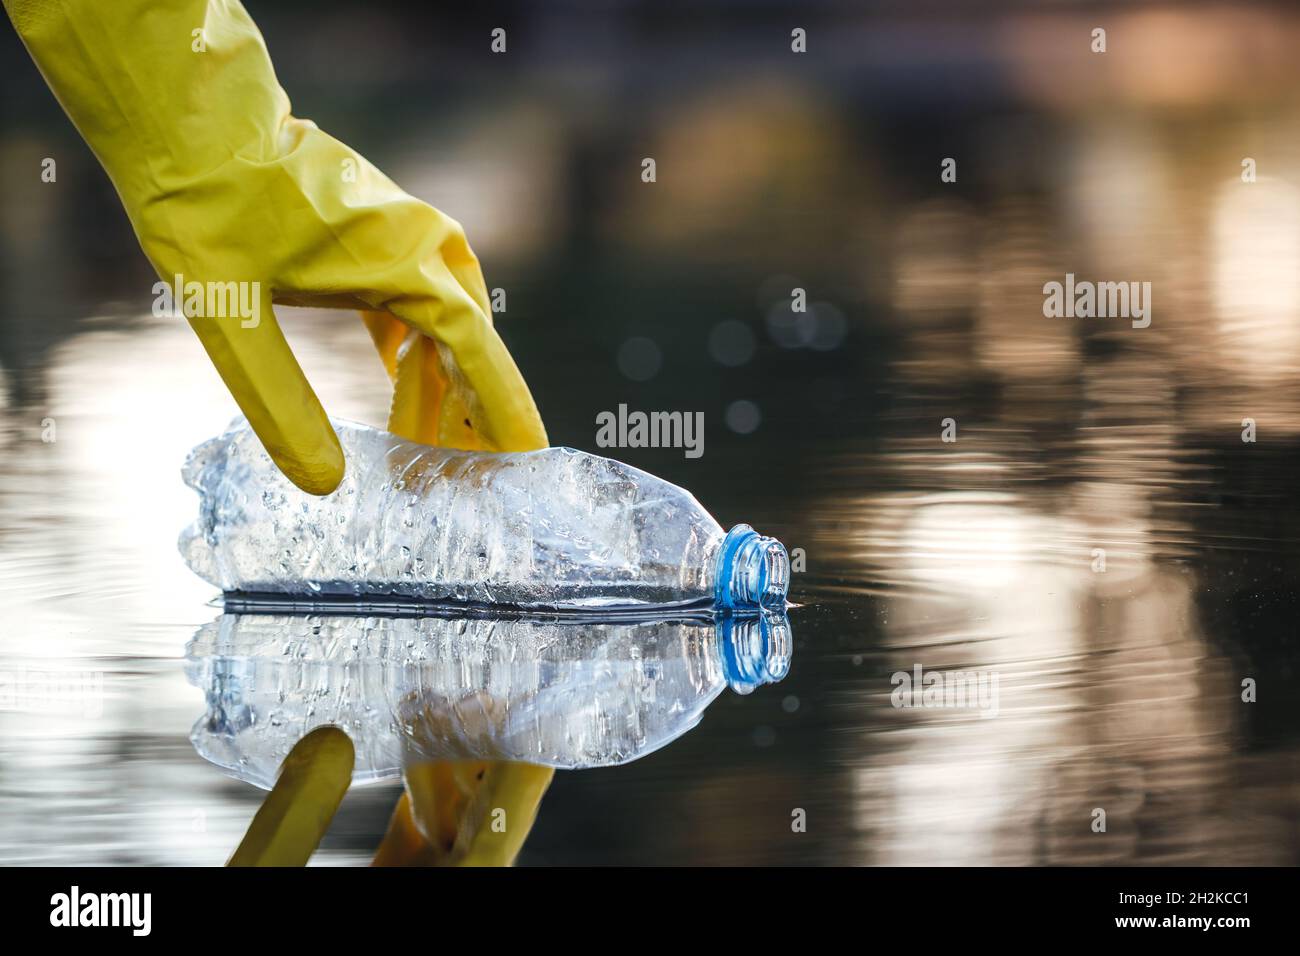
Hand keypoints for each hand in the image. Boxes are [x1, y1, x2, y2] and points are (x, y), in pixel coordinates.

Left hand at [6, 0, 547, 493]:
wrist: (193, 118)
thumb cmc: (207, 206)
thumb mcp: (231, 314)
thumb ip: (278, 401)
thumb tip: (323, 483)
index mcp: (409, 264)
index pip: (476, 355)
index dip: (504, 413)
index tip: (528, 462)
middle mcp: (427, 245)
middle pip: (468, 348)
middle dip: (470, 418)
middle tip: (470, 484)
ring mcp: (410, 234)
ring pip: (444, 328)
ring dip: (437, 388)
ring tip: (426, 452)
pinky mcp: (384, 232)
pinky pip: (418, 303)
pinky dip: (413, 351)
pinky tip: (402, 384)